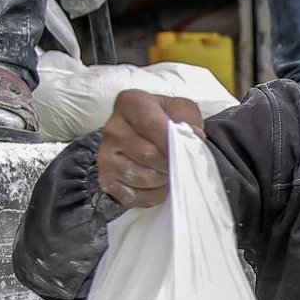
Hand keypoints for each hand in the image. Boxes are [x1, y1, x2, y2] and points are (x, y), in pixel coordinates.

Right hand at [98, 91, 204, 207]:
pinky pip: (136, 196)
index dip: (171, 141)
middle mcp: (113, 128)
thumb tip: (194, 138)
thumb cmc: (167, 120)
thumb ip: (188, 119)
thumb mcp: (182, 109)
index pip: (151, 124)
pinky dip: (154, 195)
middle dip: (171, 163)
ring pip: (143, 177)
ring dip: (164, 179)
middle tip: (181, 163)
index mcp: (131, 104)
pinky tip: (160, 184)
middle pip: (147, 154)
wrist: (148, 134)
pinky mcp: (107, 180)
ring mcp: (106, 156)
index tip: (185, 150)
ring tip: (171, 172)